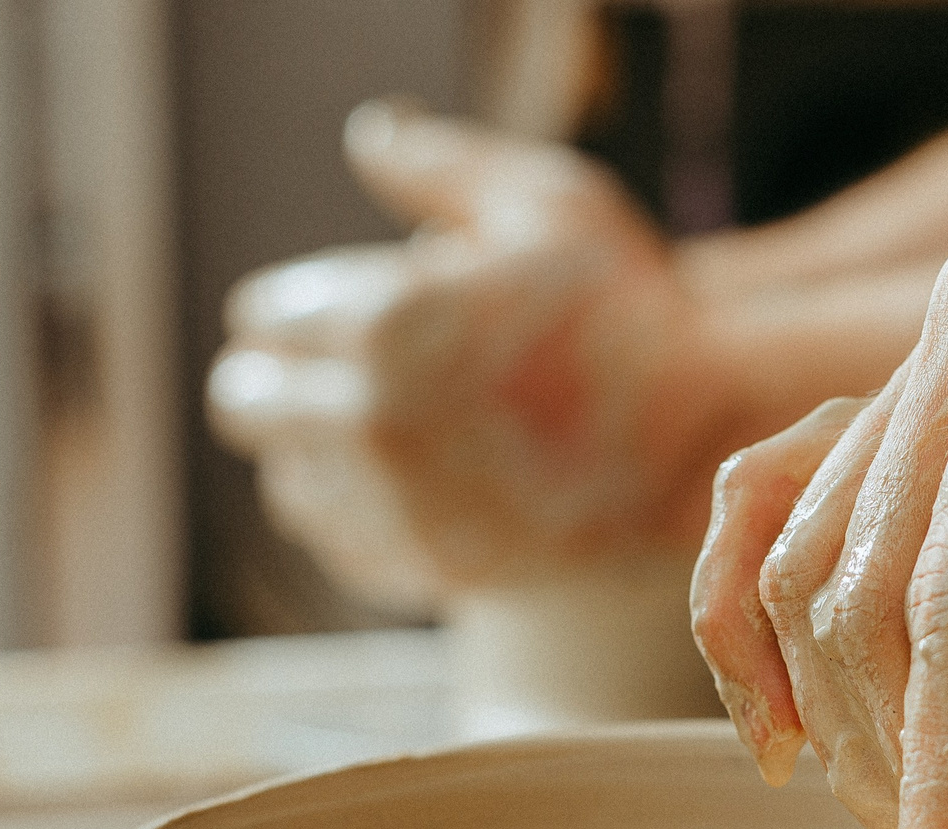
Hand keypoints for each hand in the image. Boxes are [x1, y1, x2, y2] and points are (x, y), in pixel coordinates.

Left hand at [207, 101, 741, 610]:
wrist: (704, 446)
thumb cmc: (631, 313)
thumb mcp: (551, 205)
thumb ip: (442, 165)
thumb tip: (366, 138)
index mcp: (387, 322)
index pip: (261, 318)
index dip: (295, 308)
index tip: (335, 312)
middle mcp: (375, 421)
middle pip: (243, 404)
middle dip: (278, 379)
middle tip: (329, 371)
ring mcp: (400, 507)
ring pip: (285, 481)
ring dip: (317, 453)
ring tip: (381, 430)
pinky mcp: (429, 572)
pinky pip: (340, 545)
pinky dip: (361, 515)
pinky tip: (411, 484)